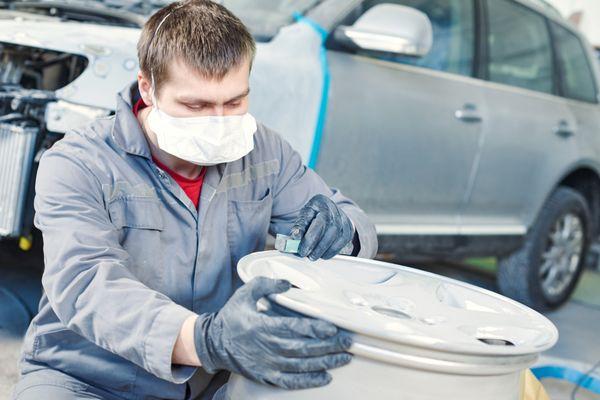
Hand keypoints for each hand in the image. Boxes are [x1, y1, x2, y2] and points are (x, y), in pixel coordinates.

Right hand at [194, 277, 351, 388]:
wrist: (213, 343)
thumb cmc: (231, 317)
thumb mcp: (245, 294)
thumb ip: (266, 285)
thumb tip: (287, 283)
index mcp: (261, 326)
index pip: (292, 328)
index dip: (313, 329)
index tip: (331, 328)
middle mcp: (266, 347)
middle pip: (302, 349)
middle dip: (328, 346)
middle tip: (347, 342)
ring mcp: (267, 364)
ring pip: (301, 366)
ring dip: (324, 363)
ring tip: (343, 358)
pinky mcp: (267, 375)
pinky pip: (291, 381)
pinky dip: (309, 381)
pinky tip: (325, 377)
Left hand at [291, 194, 353, 260]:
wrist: (329, 211)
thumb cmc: (314, 214)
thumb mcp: (304, 216)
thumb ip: (299, 226)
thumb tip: (295, 237)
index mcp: (321, 202)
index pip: (317, 221)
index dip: (309, 238)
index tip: (301, 250)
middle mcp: (335, 209)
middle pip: (329, 230)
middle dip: (317, 246)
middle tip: (307, 255)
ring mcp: (344, 219)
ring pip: (337, 237)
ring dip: (324, 250)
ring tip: (314, 256)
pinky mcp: (349, 229)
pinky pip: (343, 243)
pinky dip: (333, 251)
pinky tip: (324, 254)